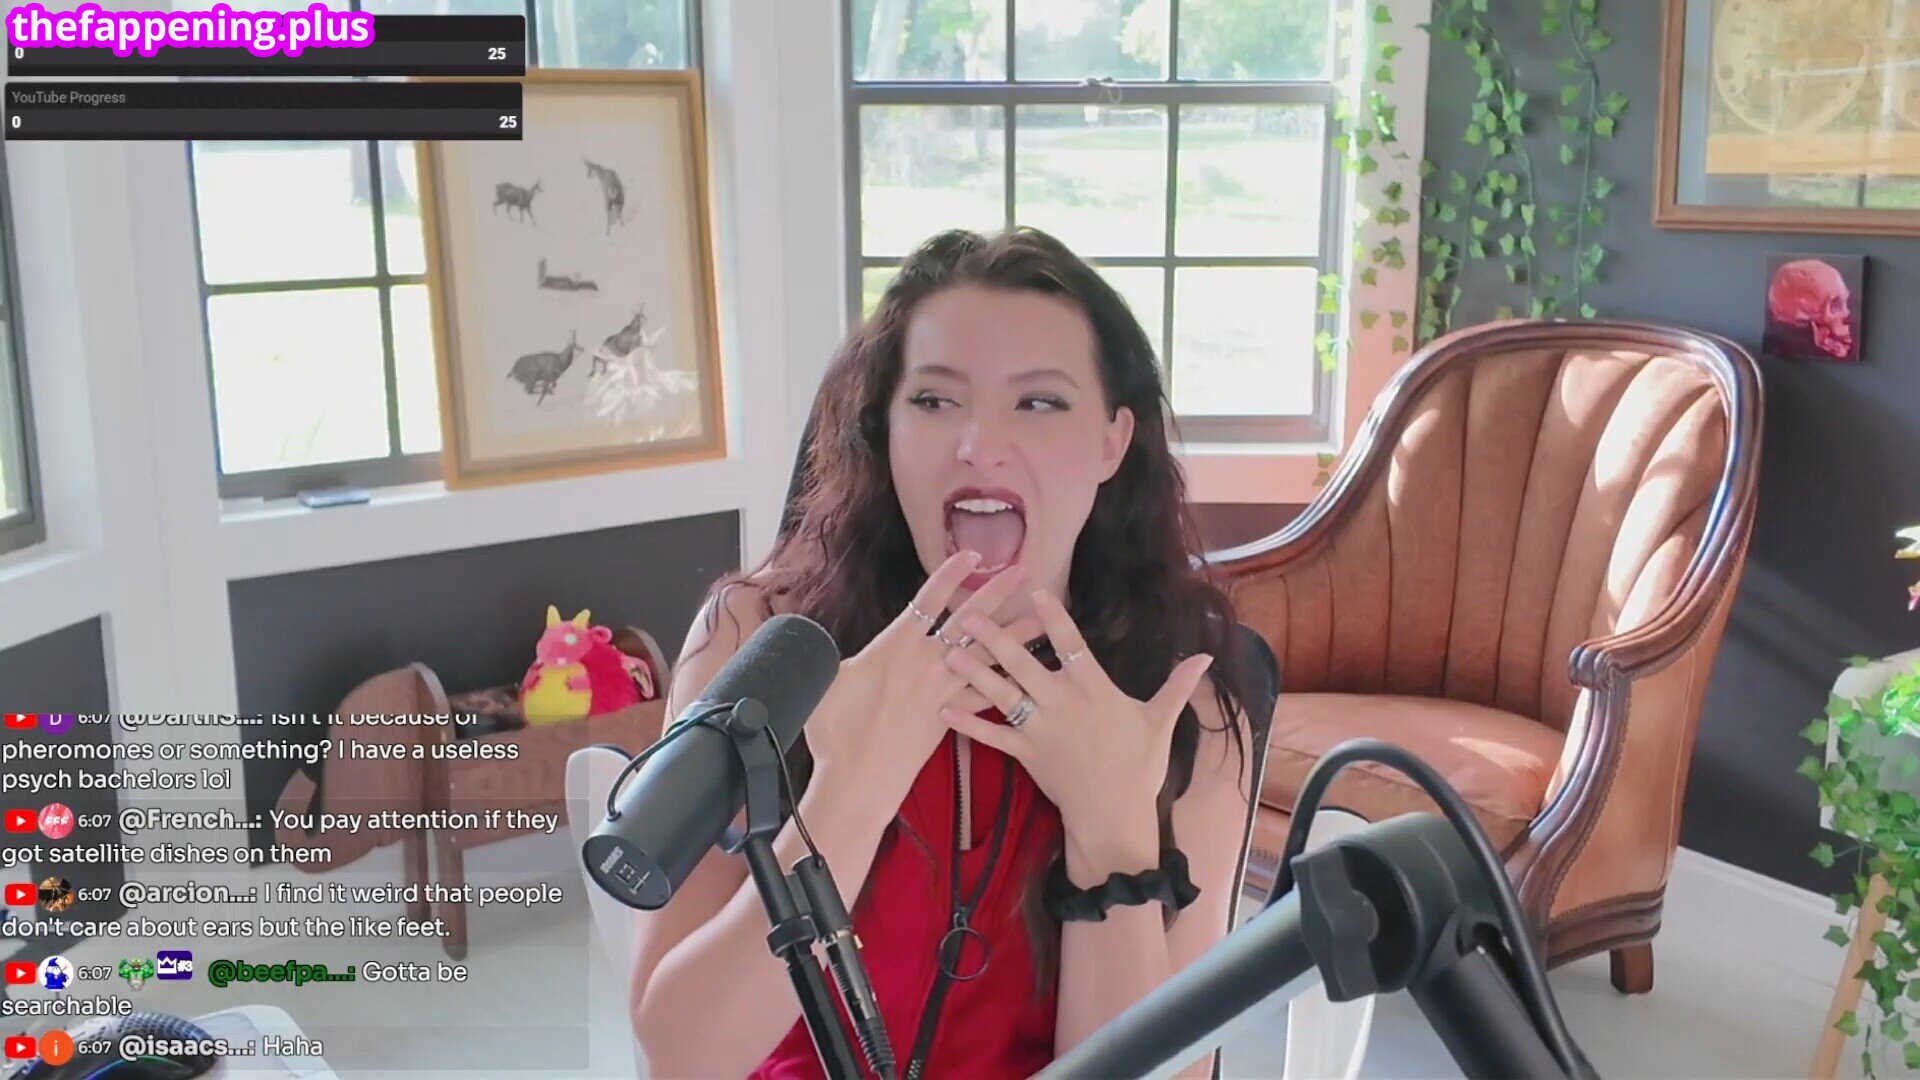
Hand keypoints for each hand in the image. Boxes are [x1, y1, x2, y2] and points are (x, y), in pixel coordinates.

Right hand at [804, 552, 1040, 805]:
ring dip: (1016, 635)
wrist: (858, 777)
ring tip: (1044, 619)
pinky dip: (1006, 682)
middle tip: (1025, 572)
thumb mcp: (827, 678)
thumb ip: (836, 654)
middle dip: (998, 593)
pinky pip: (985, 695)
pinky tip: (1027, 676)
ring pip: (988, 655)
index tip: (973, 554)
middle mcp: (926, 663)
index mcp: (896, 645)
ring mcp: (942, 691)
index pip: (929, 599)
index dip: (951, 574)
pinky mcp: (950, 717)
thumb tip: (821, 638)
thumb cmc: (835, 730)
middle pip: (970, 619)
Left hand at [938, 591, 1213, 882]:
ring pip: (1002, 694)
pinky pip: (992, 736)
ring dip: (974, 673)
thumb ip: (1177, 686)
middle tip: (969, 615)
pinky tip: (944, 709)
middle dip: (995, 637)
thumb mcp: (1160, 722)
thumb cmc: (1139, 768)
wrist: (1114, 815)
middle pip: (1023, 663)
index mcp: (1093, 689)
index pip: (1071, 644)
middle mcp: (1062, 703)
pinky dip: (968, 724)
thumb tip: (1204, 656)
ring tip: (948, 652)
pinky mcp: (1025, 754)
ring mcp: (1040, 729)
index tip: (1034, 590)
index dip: (1052, 616)